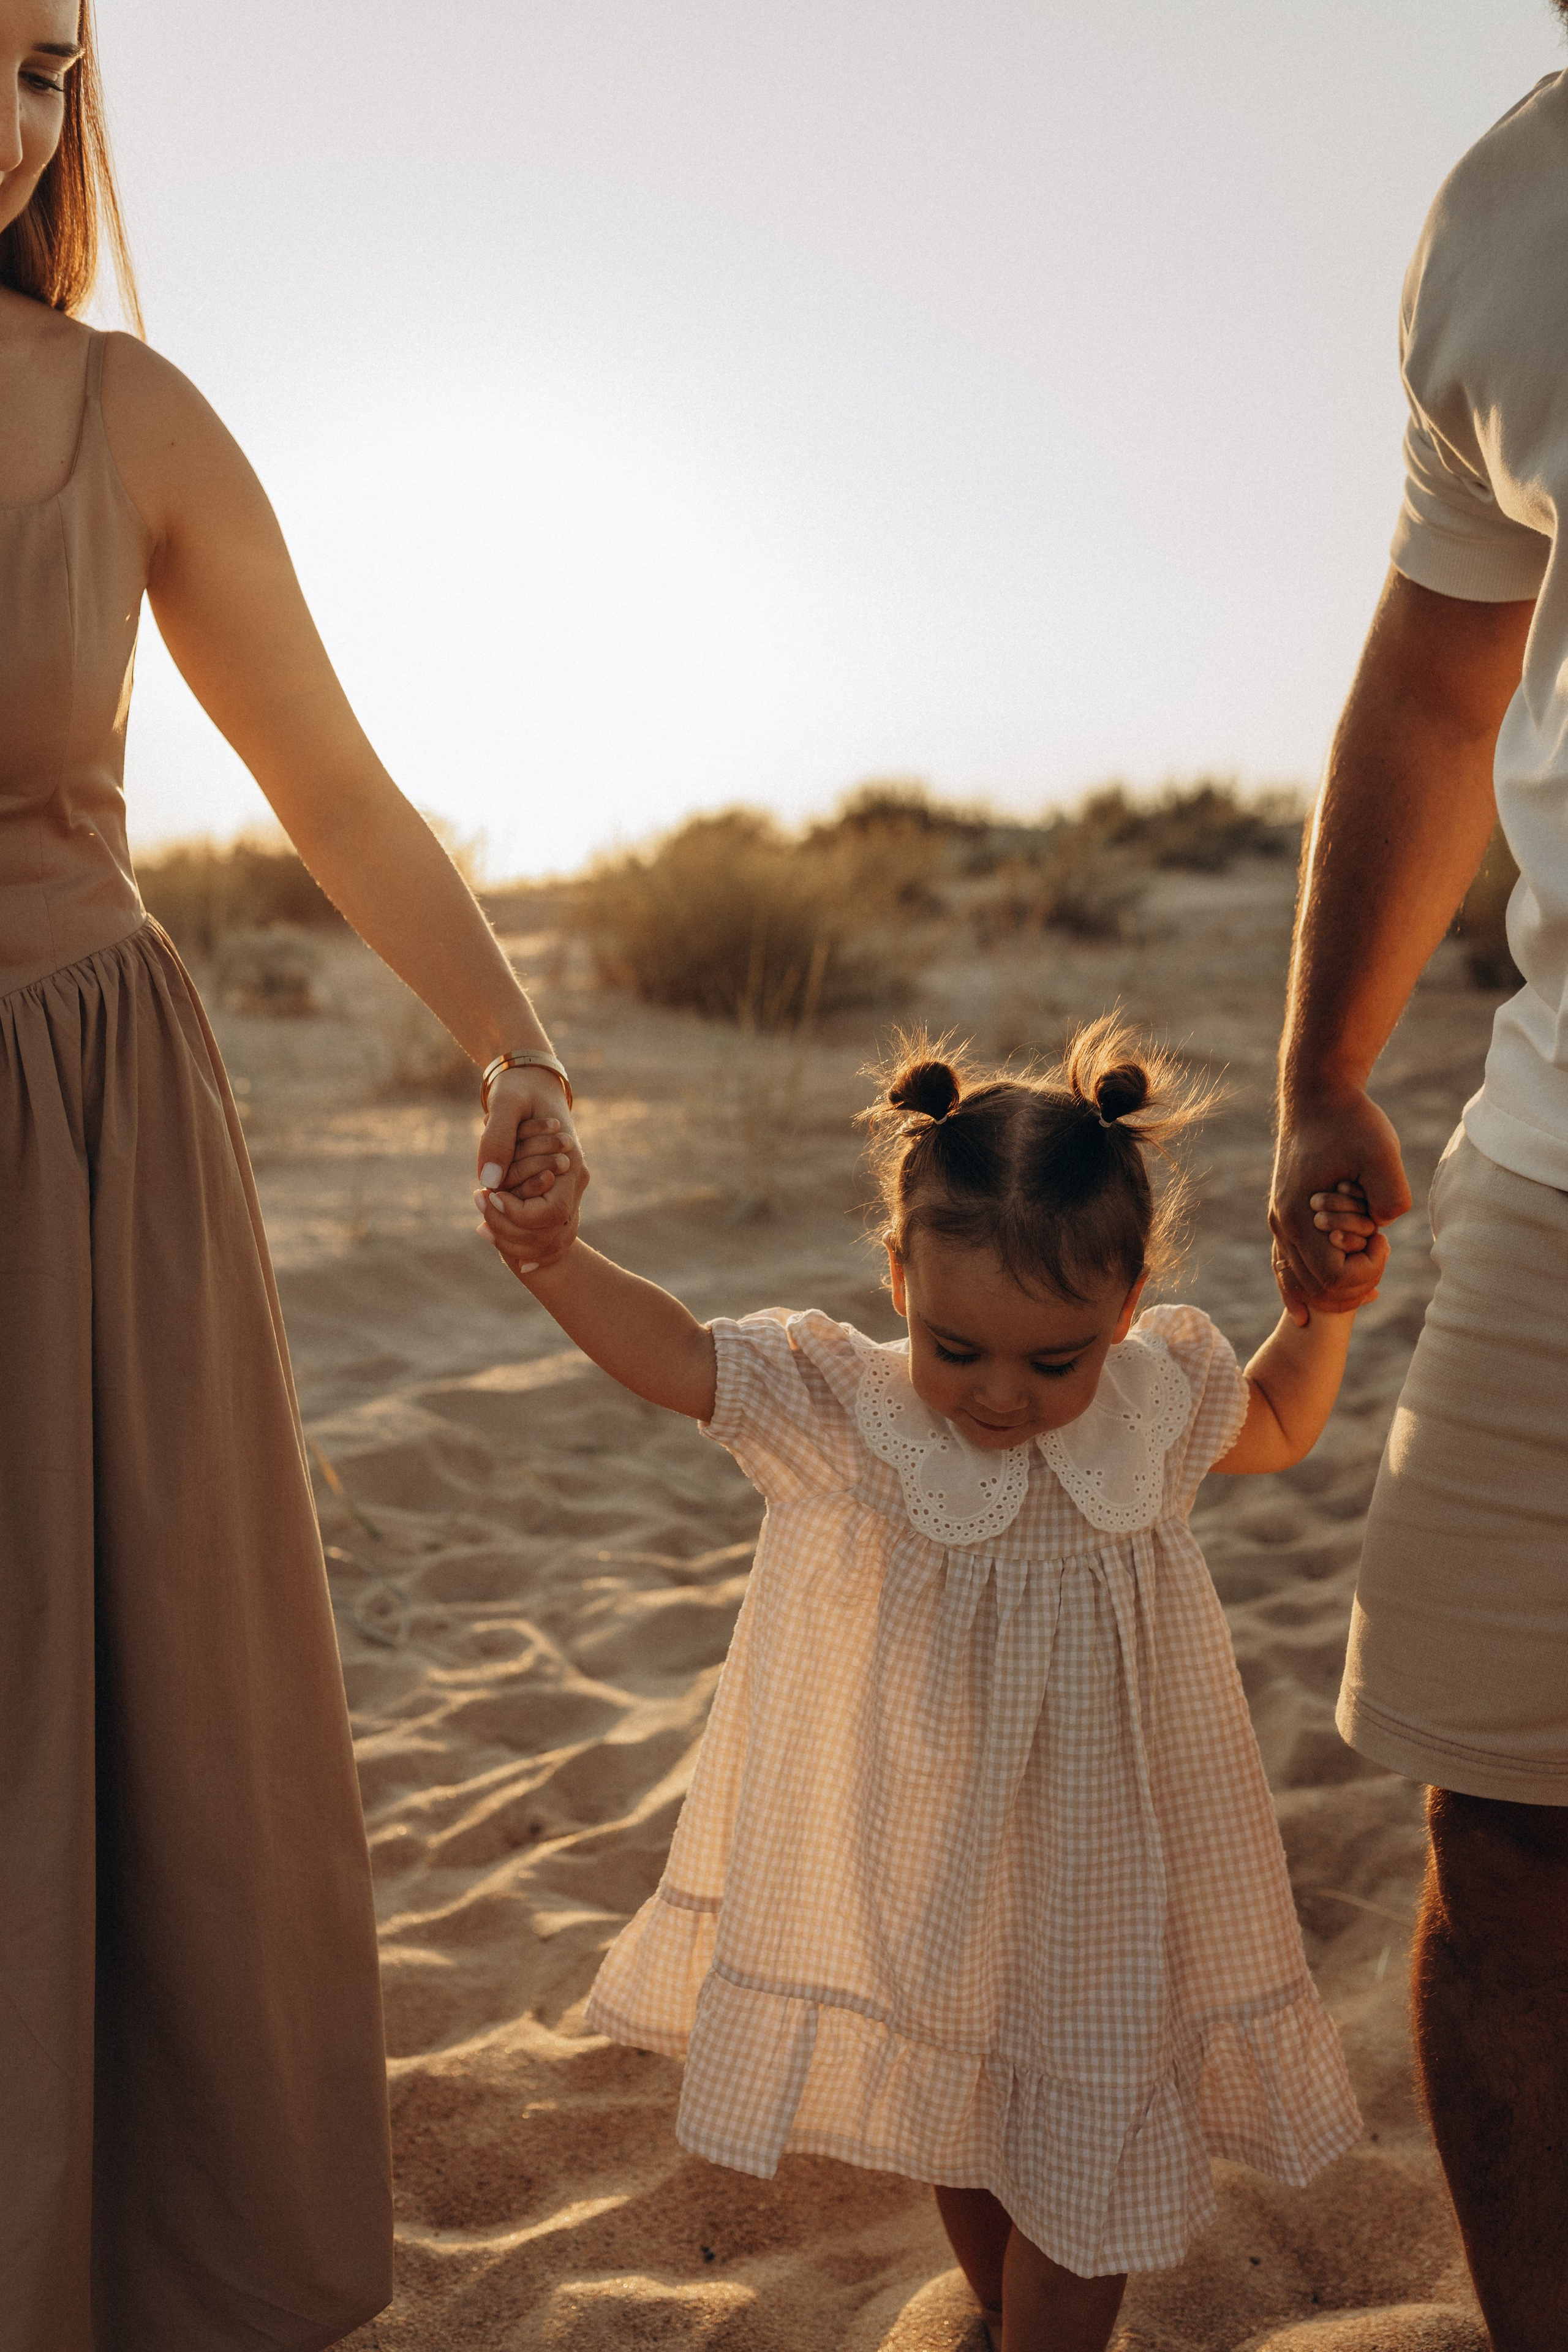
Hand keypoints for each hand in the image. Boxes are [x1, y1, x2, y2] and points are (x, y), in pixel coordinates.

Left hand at [475, 1066, 588, 1268]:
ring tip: (479, 1226)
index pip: (551, 1213)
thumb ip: (497, 1139)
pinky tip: (485, 1229)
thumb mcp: (506, 1102)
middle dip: (507, 1230)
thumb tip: (488, 1183)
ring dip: (509, 1242)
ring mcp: (564, 1192)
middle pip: (548, 1236)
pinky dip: (514, 1240)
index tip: (488, 1194)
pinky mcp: (550, 1196)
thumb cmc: (519, 1088)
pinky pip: (540, 1235)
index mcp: (570, 1163)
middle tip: (478, 1202)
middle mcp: (573, 1183)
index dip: (517, 1214)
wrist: (532, 1081)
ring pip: (546, 1243)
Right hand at [1269, 1085, 1407, 1321]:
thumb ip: (1390, 1194)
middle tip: (1379, 1248)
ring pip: (1299, 1284)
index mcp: (1299, 1217)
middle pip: (1315, 1290)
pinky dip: (1302, 1291)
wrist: (1317, 1094)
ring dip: (1334, 1289)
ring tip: (1368, 1280)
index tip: (1383, 1238)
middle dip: (1354, 1283)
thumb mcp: (1381, 1150)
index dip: (1366, 1270)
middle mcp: (1282, 1226)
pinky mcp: (1285, 1215)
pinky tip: (1309, 1312)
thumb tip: (1383, 1226)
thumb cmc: (1350, 1120)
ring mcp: (1280, 1222)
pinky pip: (1286, 1267)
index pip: (1332, 1279)